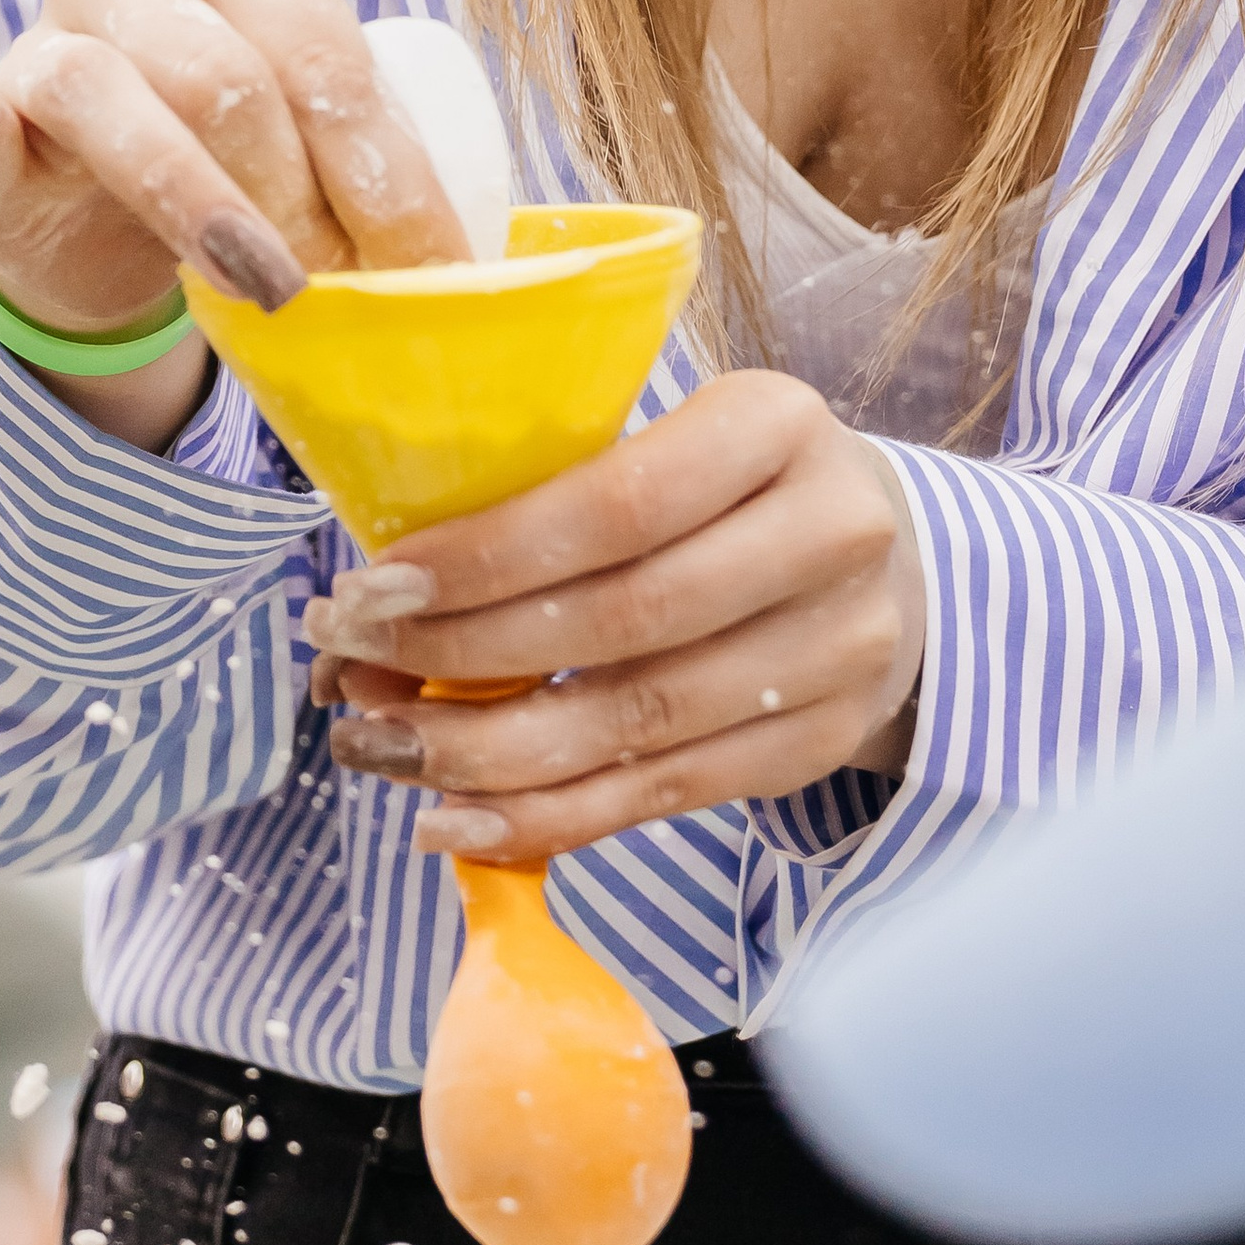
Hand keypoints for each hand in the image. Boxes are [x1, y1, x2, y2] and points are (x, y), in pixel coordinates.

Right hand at [0, 0, 470, 447]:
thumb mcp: (307, 143)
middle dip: (304, 197)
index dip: (385, 168)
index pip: (324, 50)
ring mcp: (47, 32)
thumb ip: (366, 163)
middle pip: (232, 77)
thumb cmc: (233, 159)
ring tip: (267, 287)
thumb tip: (467, 266)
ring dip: (203, 206)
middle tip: (350, 293)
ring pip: (118, 97)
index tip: (434, 268)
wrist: (99, 215)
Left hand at [307, 373, 926, 860]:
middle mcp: (827, 536)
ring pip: (636, 724)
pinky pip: (660, 796)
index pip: (619, 505)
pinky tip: (454, 819)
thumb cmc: (739, 485)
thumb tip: (386, 581)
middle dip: (464, 655)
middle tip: (350, 667)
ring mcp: (836, 653)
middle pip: (623, 621)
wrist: (894, 561)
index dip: (488, 556)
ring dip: (486, 752)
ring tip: (378, 747)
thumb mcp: (684, 435)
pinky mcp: (816, 746)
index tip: (374, 585)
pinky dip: (546, 817)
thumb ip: (568, 489)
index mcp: (779, 426)